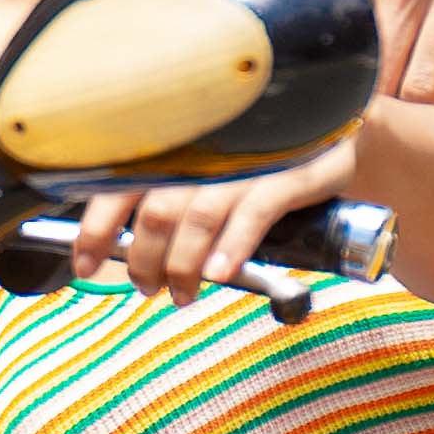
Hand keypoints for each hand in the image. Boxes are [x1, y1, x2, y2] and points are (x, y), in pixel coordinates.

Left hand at [63, 130, 363, 298]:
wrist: (346, 137)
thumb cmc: (264, 163)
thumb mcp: (211, 172)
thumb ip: (174, 197)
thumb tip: (131, 248)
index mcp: (178, 145)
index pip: (118, 184)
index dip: (96, 229)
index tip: (87, 266)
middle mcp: (205, 149)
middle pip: (154, 210)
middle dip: (143, 261)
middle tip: (147, 289)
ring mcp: (247, 159)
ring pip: (196, 216)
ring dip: (182, 266)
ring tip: (181, 296)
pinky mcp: (290, 171)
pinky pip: (255, 211)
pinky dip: (233, 245)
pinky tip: (221, 274)